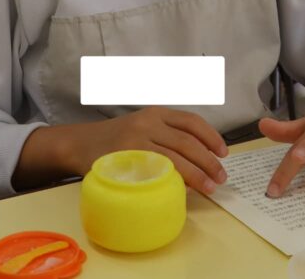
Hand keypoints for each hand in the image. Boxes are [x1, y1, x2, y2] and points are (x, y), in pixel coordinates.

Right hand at [14, 107, 227, 194]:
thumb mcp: (144, 125)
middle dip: (209, 161)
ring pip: (175, 159)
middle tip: (221, 176)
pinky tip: (182, 191)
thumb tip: (203, 157)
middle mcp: (147, 123)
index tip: (224, 153)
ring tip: (210, 187)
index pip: (191, 122)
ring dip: (197, 175)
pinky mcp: (125, 161)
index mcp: (156, 113)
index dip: (211, 137)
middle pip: (187, 143)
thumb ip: (168, 135)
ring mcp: (136, 142)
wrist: (80, 143)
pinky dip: (173, 182)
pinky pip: (156, 172)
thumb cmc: (119, 139)